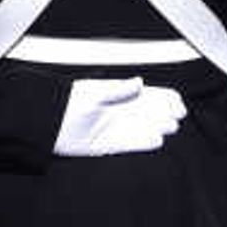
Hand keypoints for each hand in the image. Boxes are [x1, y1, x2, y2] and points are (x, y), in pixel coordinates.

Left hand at [52, 77, 186, 157]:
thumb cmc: (68, 104)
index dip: (164, 99)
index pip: (148, 95)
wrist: (49, 124)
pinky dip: (145, 142)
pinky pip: (132, 143)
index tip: (177, 103)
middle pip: (150, 112)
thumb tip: (139, 82)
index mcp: (118, 94)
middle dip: (165, 114)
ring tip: (170, 127)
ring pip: (144, 127)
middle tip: (176, 117)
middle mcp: (120, 111)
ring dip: (158, 127)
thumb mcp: (94, 94)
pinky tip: (157, 140)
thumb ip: (118, 90)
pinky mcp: (110, 144)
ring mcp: (116, 128)